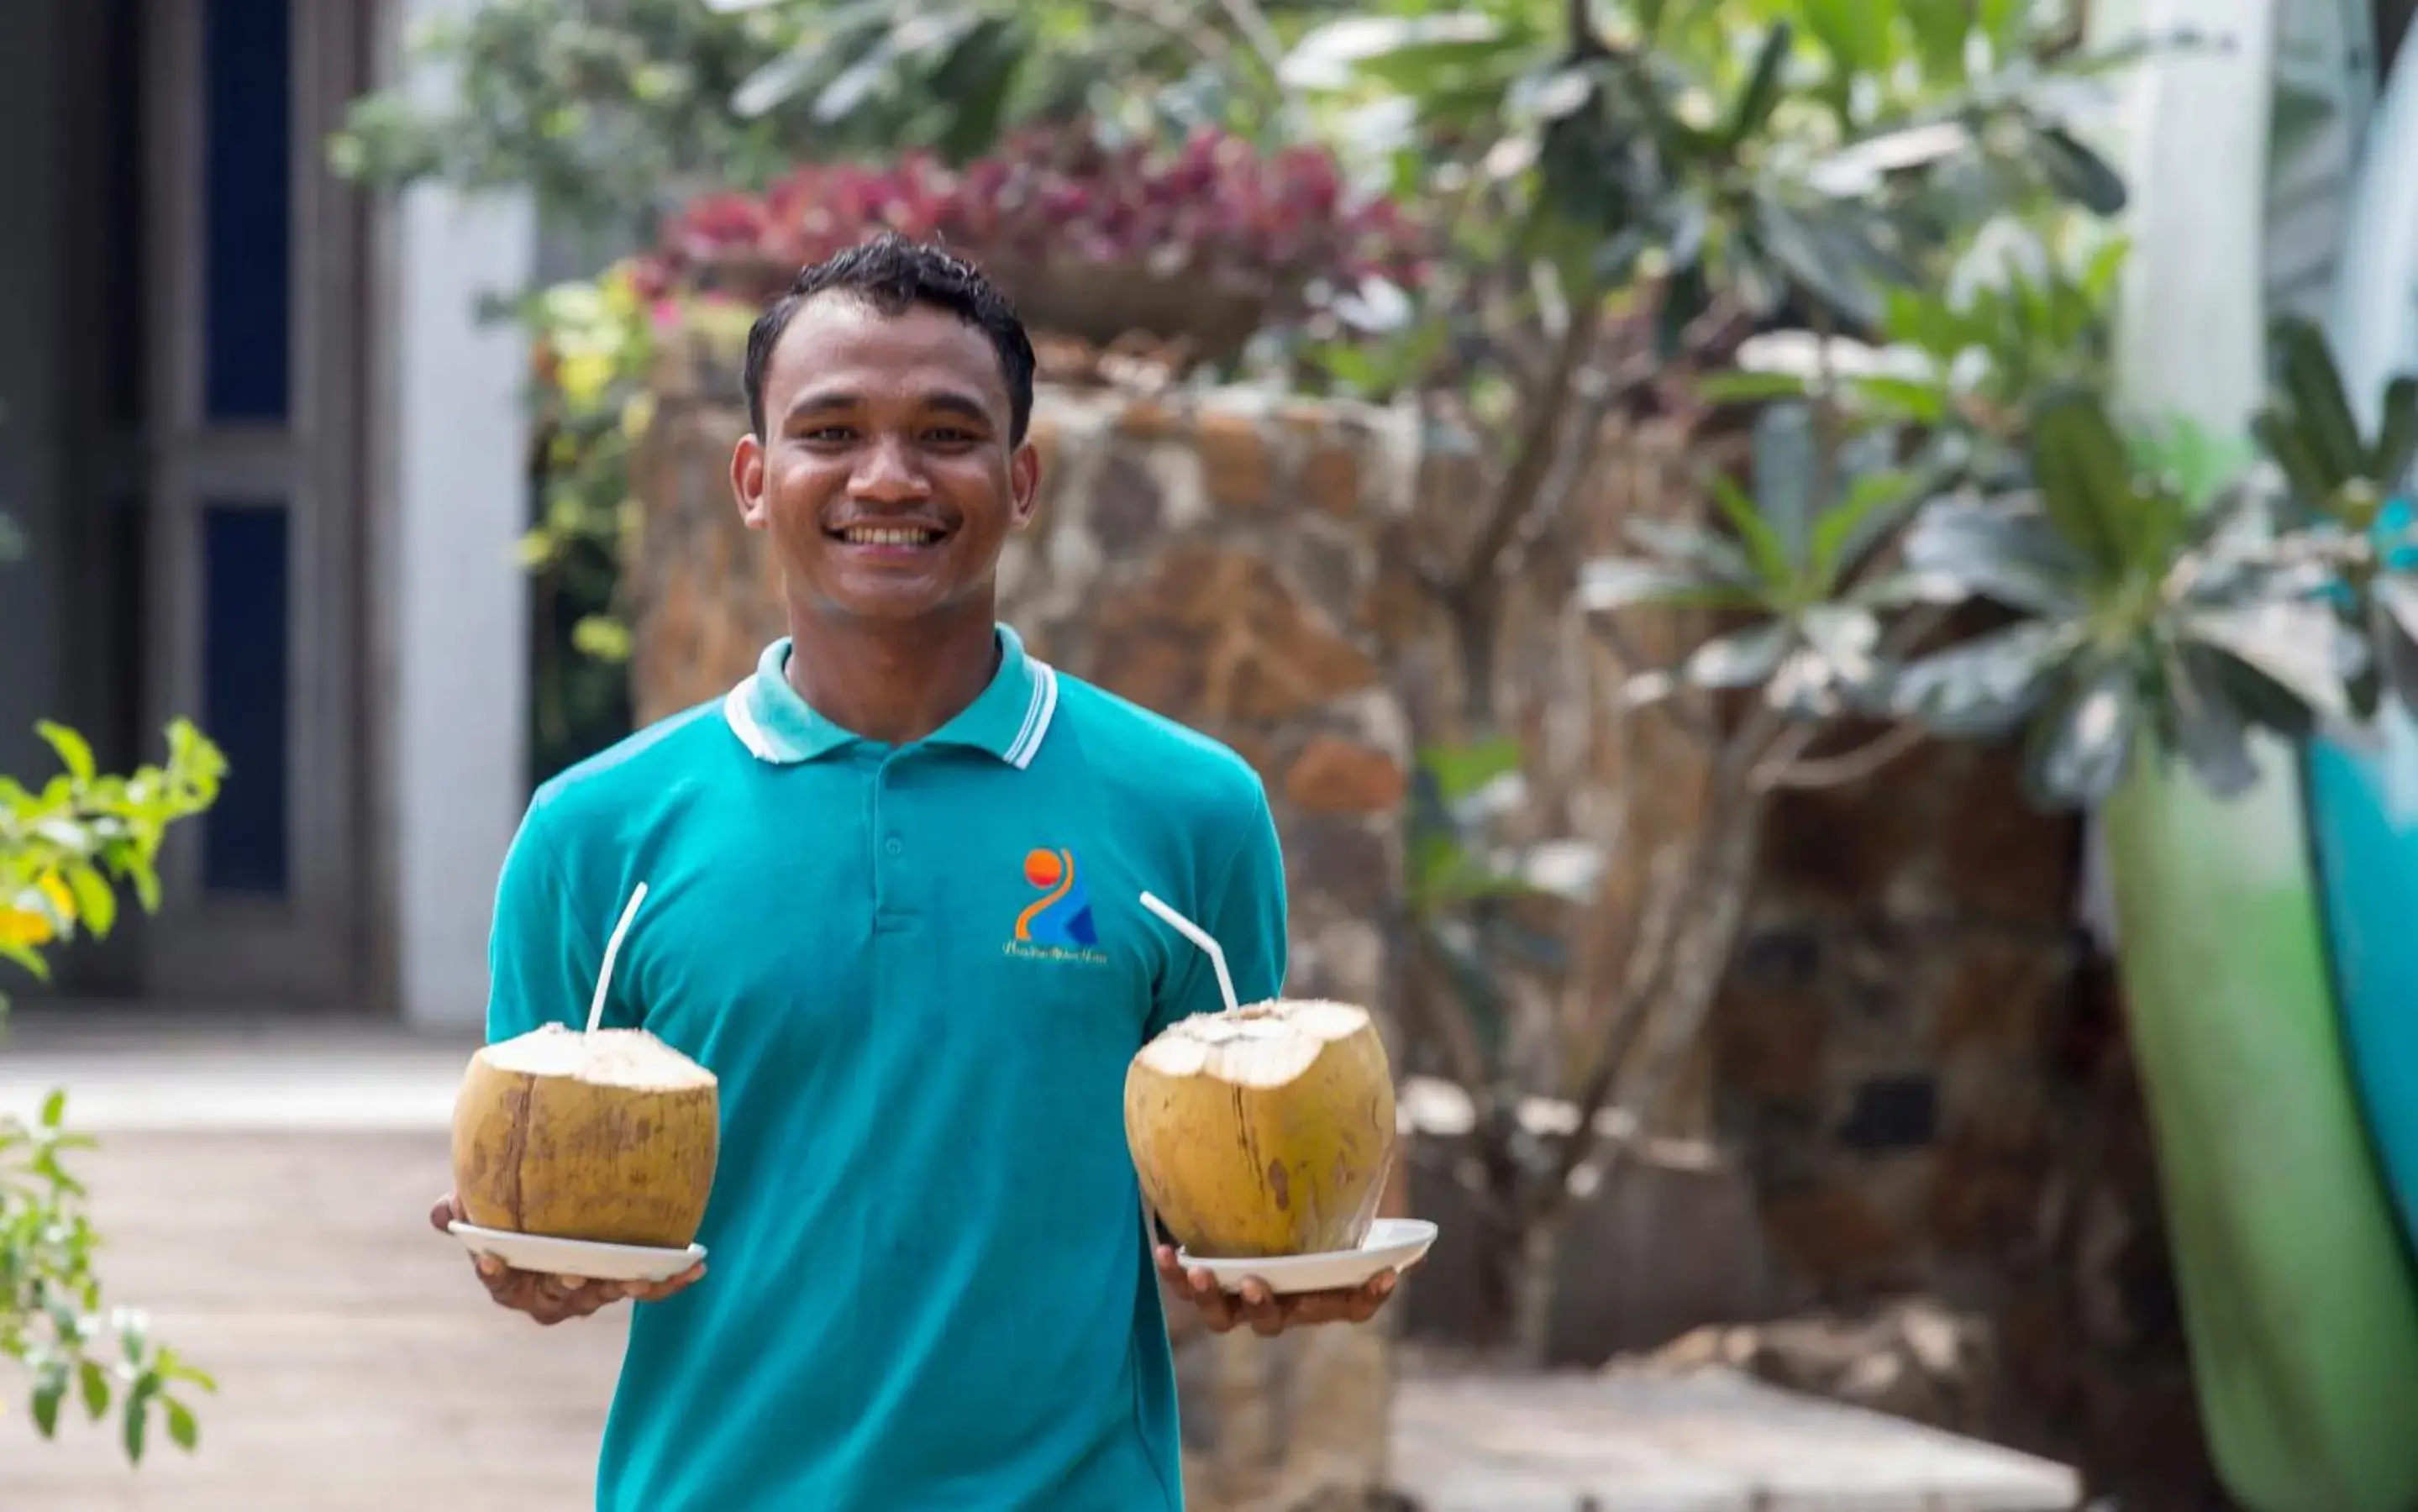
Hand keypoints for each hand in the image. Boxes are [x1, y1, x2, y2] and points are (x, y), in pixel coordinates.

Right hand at [429, 1193, 704, 1325]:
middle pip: (557, 1295)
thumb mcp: (483, 1201)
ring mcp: (591, 1289)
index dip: (494, 1272)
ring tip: (641, 1276)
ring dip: (625, 1285)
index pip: (498, 1281)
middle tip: (574, 1272)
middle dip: (567, 1285)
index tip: (490, 1256)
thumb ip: (463, 1207)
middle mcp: (551, 1292)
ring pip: (607, 1293)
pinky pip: (649, 1283)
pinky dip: (671, 1277)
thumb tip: (441, 1215)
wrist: (560, 1202)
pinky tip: (697, 1265)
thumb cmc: (512, 1204)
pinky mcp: (624, 1278)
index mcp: (511, 1280)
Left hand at [1155, 1243, 1403, 1336]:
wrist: (1244, 1213)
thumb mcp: (1337, 1219)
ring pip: (1225, 1319)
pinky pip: (1186, 1290)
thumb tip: (1412, 1227)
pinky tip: (1166, 1252)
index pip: (1350, 1307)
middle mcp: (1280, 1306)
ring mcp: (1238, 1302)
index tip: (1383, 1275)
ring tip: (1205, 1273)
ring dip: (1214, 1299)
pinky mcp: (1205, 1287)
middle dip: (1268, 1308)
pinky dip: (1176, 1275)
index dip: (1367, 1295)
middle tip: (1259, 1285)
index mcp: (1318, 1294)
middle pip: (1277, 1322)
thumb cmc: (1301, 1220)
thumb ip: (1368, 1222)